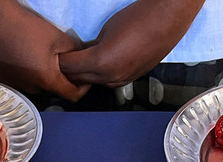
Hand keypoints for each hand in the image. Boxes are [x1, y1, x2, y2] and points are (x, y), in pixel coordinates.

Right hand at [0, 0, 88, 101]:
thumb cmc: (26, 28)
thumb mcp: (58, 38)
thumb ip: (75, 52)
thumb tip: (83, 59)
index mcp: (47, 80)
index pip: (72, 96)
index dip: (83, 89)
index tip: (85, 79)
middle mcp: (31, 88)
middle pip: (53, 90)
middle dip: (62, 79)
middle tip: (64, 63)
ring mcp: (16, 84)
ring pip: (37, 85)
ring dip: (43, 76)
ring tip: (43, 57)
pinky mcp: (4, 77)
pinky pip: (22, 79)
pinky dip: (28, 72)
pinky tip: (26, 56)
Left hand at [58, 0, 202, 88]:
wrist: (167, 18)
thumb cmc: (138, 18)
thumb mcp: (106, 29)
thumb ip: (91, 46)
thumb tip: (82, 54)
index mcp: (100, 63)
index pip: (69, 68)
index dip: (60, 60)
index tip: (55, 54)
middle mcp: (110, 77)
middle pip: (79, 80)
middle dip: (69, 71)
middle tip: (64, 59)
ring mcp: (122, 80)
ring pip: (94, 83)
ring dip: (84, 75)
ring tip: (80, 61)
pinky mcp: (131, 79)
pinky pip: (109, 81)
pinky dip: (100, 75)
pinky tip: (100, 63)